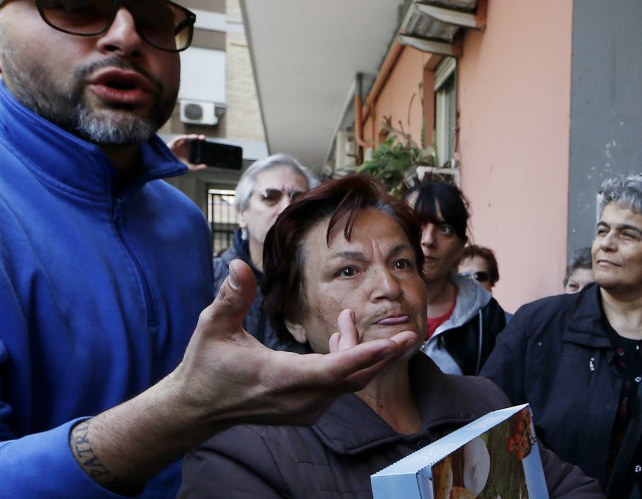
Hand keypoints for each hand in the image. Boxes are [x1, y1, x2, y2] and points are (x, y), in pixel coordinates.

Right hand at [165, 259, 419, 425]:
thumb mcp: (212, 327)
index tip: (396, 342)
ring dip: (356, 350)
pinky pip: (338, 388)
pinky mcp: (306, 412)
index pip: (337, 369)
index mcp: (282, 378)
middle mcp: (300, 399)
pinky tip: (337, 339)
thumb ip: (231, 297)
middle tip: (410, 332)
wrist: (197, 408)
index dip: (368, 354)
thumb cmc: (206, 366)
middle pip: (355, 377)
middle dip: (382, 353)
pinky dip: (346, 364)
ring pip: (348, 381)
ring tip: (347, 319)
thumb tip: (240, 264)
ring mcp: (305, 410)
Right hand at [167, 133, 206, 171]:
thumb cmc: (178, 164)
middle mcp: (187, 145)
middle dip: (199, 138)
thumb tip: (205, 166)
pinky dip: (182, 137)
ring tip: (196, 137)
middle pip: (194, 140)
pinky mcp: (174, 143)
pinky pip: (178, 139)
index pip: (198, 144)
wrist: (168, 165)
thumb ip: (197, 167)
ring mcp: (180, 143)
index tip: (206, 142)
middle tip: (202, 138)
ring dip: (192, 136)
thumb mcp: (189, 167)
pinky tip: (186, 137)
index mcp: (191, 150)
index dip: (202, 142)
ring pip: (187, 138)